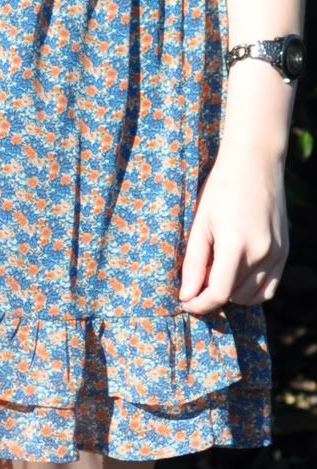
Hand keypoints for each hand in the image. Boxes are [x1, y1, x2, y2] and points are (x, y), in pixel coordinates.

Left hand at [178, 150, 289, 313]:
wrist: (255, 164)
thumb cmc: (221, 189)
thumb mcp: (200, 223)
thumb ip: (194, 262)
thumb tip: (187, 296)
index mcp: (236, 244)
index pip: (218, 293)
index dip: (198, 304)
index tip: (184, 302)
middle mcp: (262, 252)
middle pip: (234, 296)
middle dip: (212, 295)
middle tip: (196, 279)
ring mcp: (278, 254)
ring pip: (252, 296)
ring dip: (231, 294)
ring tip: (215, 273)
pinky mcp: (285, 252)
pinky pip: (269, 287)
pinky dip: (251, 290)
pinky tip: (234, 275)